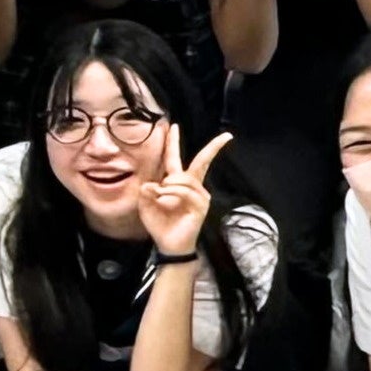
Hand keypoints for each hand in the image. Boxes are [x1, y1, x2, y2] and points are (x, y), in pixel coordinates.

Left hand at [135, 124, 232, 259]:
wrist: (168, 244)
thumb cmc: (159, 224)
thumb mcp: (145, 206)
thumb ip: (145, 193)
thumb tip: (149, 184)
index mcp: (176, 183)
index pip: (175, 158)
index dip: (173, 142)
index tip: (174, 126)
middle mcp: (191, 186)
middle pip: (202, 162)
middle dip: (213, 148)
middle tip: (225, 136)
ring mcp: (199, 195)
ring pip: (183, 179)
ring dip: (167, 185)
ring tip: (159, 195)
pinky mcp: (202, 205)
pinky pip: (185, 192)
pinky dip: (172, 194)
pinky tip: (165, 199)